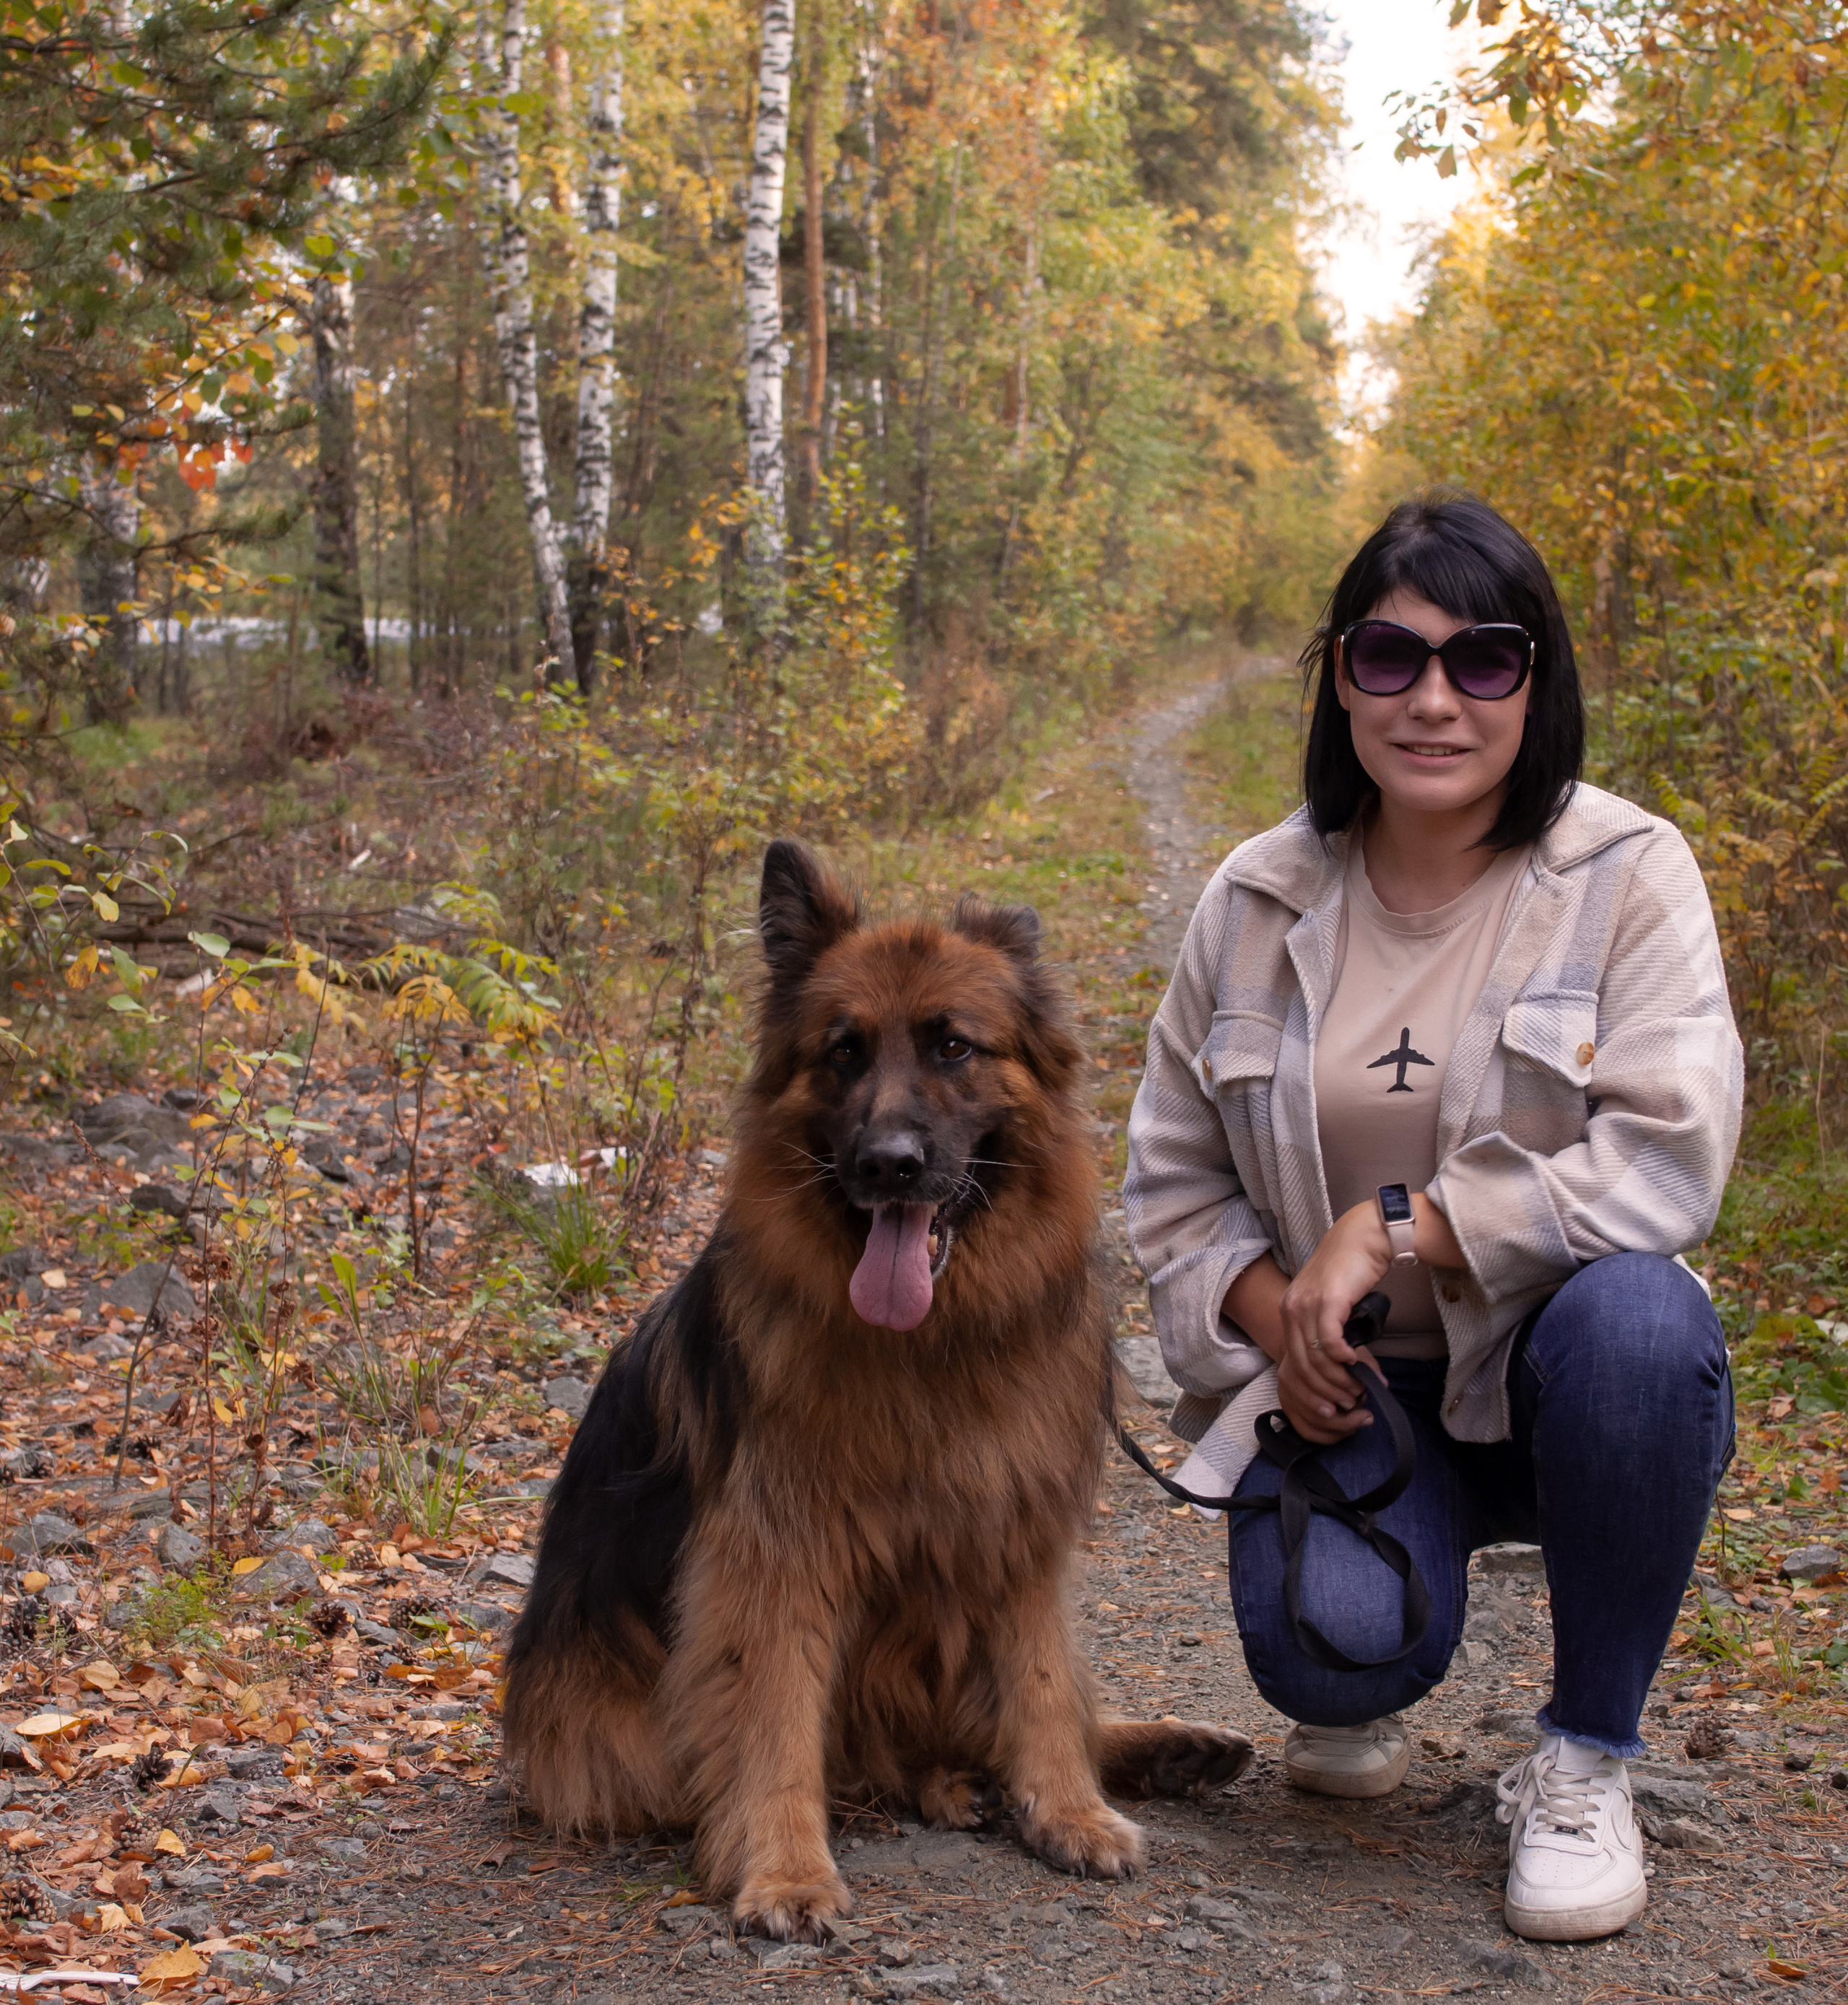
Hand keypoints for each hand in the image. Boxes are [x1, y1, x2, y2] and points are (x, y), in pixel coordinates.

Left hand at [1275, 1202, 1390, 1443]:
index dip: (1310, 1389)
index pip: (1292, 1360)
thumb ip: (1325, 1327)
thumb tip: (1335, 1363)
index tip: (1329, 1406)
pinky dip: (1342, 1358)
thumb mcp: (1329, 1302)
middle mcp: (1291, 1307)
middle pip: (1302, 1364)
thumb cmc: (1351, 1270)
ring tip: (1356, 1389)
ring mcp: (1307, 1303)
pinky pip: (1330, 1341)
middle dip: (1324, 1391)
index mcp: (1288, 1310)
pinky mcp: (1328, 1300)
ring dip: (1337, 1380)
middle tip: (1346, 1405)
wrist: (1364, 1237)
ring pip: (1316, 1357)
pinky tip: (1356, 1362)